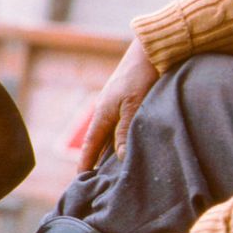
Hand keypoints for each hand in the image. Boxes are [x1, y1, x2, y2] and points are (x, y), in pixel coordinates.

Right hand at [79, 38, 160, 170]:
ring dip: (113, 152)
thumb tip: (120, 157)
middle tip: (98, 183)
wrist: (151, 49)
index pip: (90, 144)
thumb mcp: (134, 105)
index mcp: (103, 113)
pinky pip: (123, 127)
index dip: (85, 162)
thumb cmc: (141, 75)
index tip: (81, 180)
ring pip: (112, 135)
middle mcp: (108, 111)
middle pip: (100, 142)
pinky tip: (131, 148)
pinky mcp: (131, 102)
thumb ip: (126, 131)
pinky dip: (124, 140)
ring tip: (115, 173)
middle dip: (98, 162)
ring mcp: (118, 106)